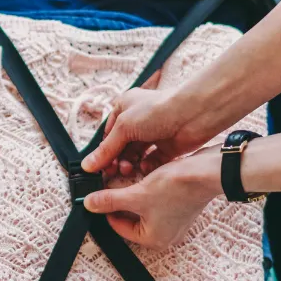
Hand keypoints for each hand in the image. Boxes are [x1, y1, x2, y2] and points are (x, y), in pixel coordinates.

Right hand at [81, 88, 215, 177]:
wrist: (192, 114)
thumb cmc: (157, 110)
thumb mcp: (124, 127)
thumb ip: (107, 149)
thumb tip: (88, 165)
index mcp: (124, 108)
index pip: (107, 135)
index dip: (103, 153)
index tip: (98, 169)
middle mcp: (137, 121)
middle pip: (120, 147)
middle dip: (116, 160)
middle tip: (114, 172)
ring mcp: (152, 134)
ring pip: (135, 156)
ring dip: (130, 164)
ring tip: (129, 170)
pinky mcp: (166, 147)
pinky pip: (151, 161)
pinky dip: (147, 166)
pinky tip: (145, 168)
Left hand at [82, 150, 220, 249]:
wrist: (207, 173)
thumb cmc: (179, 188)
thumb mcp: (137, 194)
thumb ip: (110, 200)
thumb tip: (90, 203)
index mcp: (153, 240)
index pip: (118, 227)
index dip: (107, 209)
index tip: (99, 194)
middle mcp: (165, 235)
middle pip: (130, 218)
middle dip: (121, 200)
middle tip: (114, 183)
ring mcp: (173, 222)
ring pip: (142, 208)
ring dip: (134, 193)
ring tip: (132, 178)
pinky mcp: (179, 208)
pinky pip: (155, 202)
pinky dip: (148, 191)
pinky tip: (147, 177)